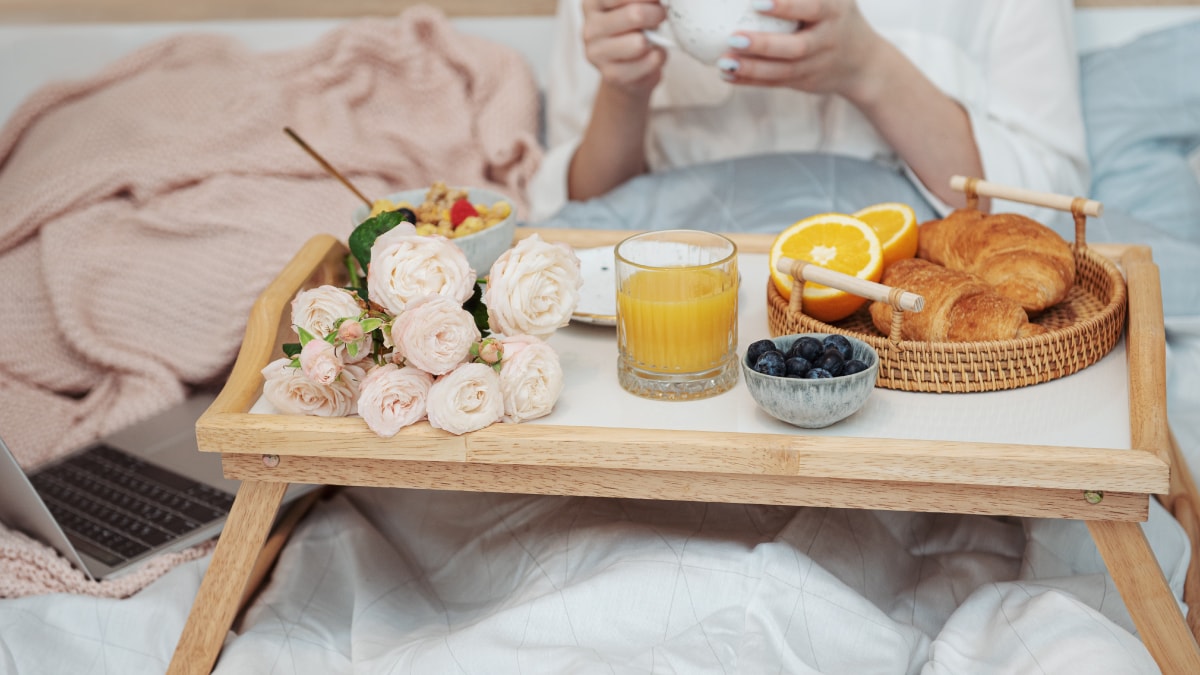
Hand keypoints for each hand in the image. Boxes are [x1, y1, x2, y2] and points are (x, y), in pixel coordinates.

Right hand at [581, 0, 668, 95]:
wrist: (626, 69)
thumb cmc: (633, 30)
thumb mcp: (633, 6)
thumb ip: (643, 1)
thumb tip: (663, 0)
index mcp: (593, 3)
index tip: (656, 1)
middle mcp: (590, 27)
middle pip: (635, 14)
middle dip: (656, 14)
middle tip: (660, 15)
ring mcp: (598, 53)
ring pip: (640, 42)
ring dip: (656, 39)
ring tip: (652, 39)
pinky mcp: (611, 75)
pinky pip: (649, 61)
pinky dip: (659, 58)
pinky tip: (650, 56)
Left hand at [719, 0, 885, 102]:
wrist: (862, 63)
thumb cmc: (835, 16)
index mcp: (833, 12)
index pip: (811, 7)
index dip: (785, 6)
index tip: (756, 2)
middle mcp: (826, 41)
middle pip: (796, 47)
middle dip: (764, 45)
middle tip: (734, 37)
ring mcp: (815, 66)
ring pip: (782, 72)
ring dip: (751, 69)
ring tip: (724, 62)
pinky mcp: (803, 83)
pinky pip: (774, 83)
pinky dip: (749, 81)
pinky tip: (726, 75)